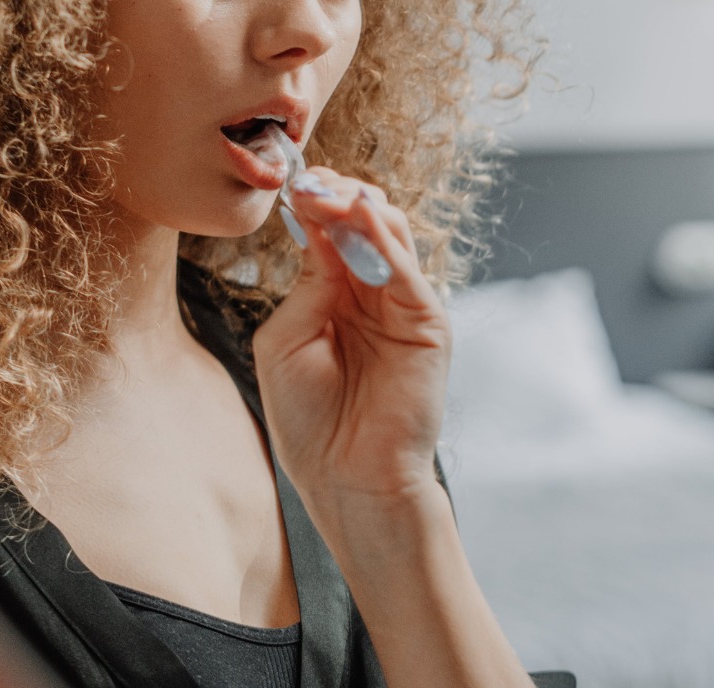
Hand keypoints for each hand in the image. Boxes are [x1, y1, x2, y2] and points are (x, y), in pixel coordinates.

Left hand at [252, 169, 450, 511]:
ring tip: (328, 193)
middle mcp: (369, 295)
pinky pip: (408, 270)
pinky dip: (384, 241)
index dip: (310, 204)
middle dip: (334, 195)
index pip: (326, 233)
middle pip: (359, 223)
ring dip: (357, 207)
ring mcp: (401, 307)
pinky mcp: (427, 324)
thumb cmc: (308, 420)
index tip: (287, 183)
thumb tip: (319, 229)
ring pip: (389, 234)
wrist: (347, 478)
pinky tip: (359, 219)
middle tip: (308, 182)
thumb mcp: (286, 341)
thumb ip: (306, 286)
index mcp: (332, 298)